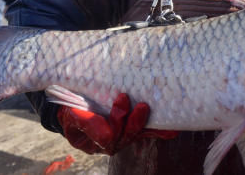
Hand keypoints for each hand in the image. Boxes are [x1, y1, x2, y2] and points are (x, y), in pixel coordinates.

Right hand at [56, 93, 177, 154]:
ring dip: (143, 122)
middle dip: (131, 120)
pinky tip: (173, 130)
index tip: (121, 101)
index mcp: (94, 141)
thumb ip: (85, 122)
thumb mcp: (71, 116)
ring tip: (146, 107)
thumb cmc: (72, 112)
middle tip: (133, 102)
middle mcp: (111, 143)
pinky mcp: (133, 130)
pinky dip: (160, 131)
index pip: (106, 137)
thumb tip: (105, 133)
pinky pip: (147, 132)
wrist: (75, 110)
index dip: (115, 121)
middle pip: (124, 136)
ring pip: (136, 134)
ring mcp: (123, 137)